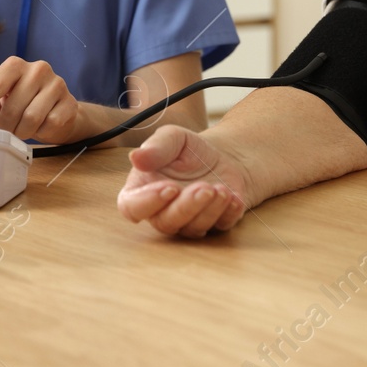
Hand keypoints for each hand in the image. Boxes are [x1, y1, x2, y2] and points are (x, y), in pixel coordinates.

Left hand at [0, 57, 79, 142]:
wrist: (57, 112)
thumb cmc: (22, 105)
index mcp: (16, 65)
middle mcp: (38, 69)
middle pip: (13, 105)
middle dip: (5, 125)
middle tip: (5, 133)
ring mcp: (57, 84)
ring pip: (32, 117)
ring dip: (22, 132)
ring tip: (21, 132)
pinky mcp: (70, 102)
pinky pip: (50, 124)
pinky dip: (41, 132)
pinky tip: (42, 127)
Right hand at [117, 126, 250, 238]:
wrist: (224, 155)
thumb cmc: (190, 149)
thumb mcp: (173, 137)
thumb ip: (155, 147)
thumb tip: (135, 157)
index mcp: (143, 190)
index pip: (132, 207)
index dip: (147, 202)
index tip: (169, 187)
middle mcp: (162, 211)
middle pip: (166, 222)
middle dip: (186, 207)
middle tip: (204, 188)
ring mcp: (189, 222)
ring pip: (193, 228)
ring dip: (209, 210)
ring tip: (221, 189)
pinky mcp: (215, 224)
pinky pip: (220, 226)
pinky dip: (229, 214)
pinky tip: (234, 198)